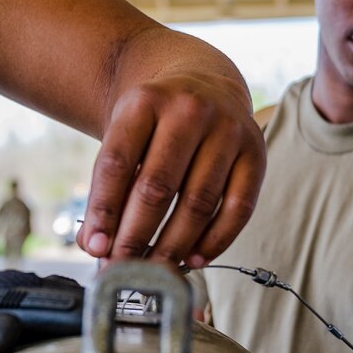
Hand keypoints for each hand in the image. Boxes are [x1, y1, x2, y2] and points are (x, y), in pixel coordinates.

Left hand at [77, 65, 264, 268]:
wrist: (203, 83)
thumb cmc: (155, 121)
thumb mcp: (124, 135)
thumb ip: (109, 187)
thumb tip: (95, 245)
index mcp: (145, 101)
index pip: (117, 163)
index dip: (104, 210)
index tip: (95, 248)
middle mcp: (189, 110)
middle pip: (157, 186)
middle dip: (135, 236)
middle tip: (122, 268)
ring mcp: (228, 129)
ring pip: (198, 202)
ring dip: (173, 245)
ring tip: (155, 269)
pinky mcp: (256, 151)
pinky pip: (238, 207)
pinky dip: (215, 241)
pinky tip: (193, 259)